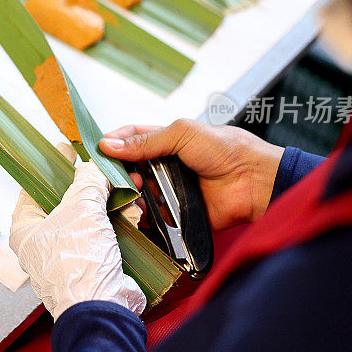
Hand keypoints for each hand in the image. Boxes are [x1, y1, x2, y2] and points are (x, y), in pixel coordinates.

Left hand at [9, 143, 145, 320]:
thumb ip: (87, 182)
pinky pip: (103, 233)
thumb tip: (93, 168)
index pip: (33, 188)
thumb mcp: (81, 208)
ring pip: (87, 217)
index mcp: (25, 230)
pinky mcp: (92, 262)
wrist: (102, 306)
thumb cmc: (78, 261)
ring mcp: (69, 254)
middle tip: (99, 165)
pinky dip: (117, 219)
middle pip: (65, 202)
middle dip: (87, 183)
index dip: (51, 167)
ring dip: (107, 199)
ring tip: (123, 181)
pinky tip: (132, 205)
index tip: (65, 150)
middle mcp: (43, 243)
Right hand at [99, 119, 283, 230]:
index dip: (113, 142)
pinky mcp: (176, 214)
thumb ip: (145, 141)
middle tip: (121, 174)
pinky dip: (143, 215)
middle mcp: (165, 165)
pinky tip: (143, 210)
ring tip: (139, 190)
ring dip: (132, 193)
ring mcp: (170, 190)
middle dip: (120, 171)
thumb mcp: (182, 134)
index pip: (131, 138)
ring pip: (138, 193)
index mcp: (166, 140)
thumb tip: (108, 145)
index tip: (98, 149)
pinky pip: (152, 217)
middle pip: (129, 168)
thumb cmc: (225, 149)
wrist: (254, 182)